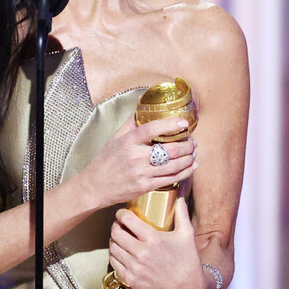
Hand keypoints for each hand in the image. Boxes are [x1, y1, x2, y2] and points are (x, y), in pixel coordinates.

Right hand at [78, 115, 196, 209]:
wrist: (95, 186)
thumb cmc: (105, 160)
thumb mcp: (116, 137)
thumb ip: (131, 122)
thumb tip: (142, 102)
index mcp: (128, 141)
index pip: (151, 129)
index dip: (170, 124)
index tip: (183, 122)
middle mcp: (135, 157)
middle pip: (169, 150)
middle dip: (186, 145)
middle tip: (192, 141)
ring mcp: (141, 173)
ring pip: (173, 166)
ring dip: (188, 159)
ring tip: (193, 153)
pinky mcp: (145, 187)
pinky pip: (170, 179)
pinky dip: (184, 173)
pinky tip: (191, 167)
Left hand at [108, 197, 208, 288]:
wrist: (188, 288)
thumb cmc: (187, 259)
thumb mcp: (186, 234)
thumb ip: (181, 213)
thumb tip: (179, 197)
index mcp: (153, 239)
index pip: (127, 220)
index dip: (121, 213)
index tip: (122, 213)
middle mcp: (141, 253)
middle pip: (116, 233)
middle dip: (115, 226)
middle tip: (119, 225)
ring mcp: (135, 267)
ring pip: (113, 247)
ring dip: (113, 240)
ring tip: (119, 238)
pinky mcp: (131, 279)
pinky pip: (114, 263)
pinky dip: (114, 255)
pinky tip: (120, 252)